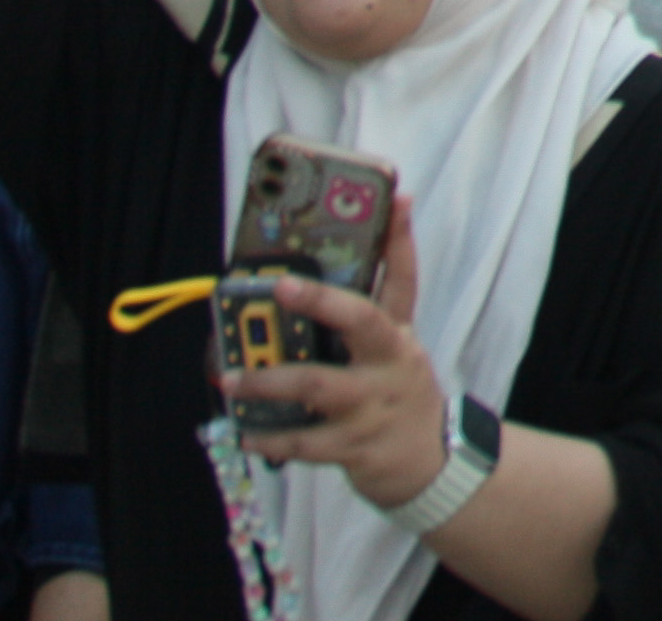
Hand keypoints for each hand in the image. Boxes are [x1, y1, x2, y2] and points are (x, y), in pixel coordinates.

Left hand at [213, 195, 453, 499]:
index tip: (397, 199)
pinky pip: (304, 442)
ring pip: (319, 385)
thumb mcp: (397, 352)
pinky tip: (245, 432)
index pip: (403, 279)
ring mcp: (373, 406)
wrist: (431, 463)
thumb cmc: (399, 396)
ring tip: (231, 378)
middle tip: (280, 286)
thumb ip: (369, 315)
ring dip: (270, 380)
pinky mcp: (355, 447)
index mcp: (397, 336)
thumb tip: (328, 281)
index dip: (400, 239)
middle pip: (362, 321)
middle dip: (321, 300)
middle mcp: (389, 364)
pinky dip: (271, 437)